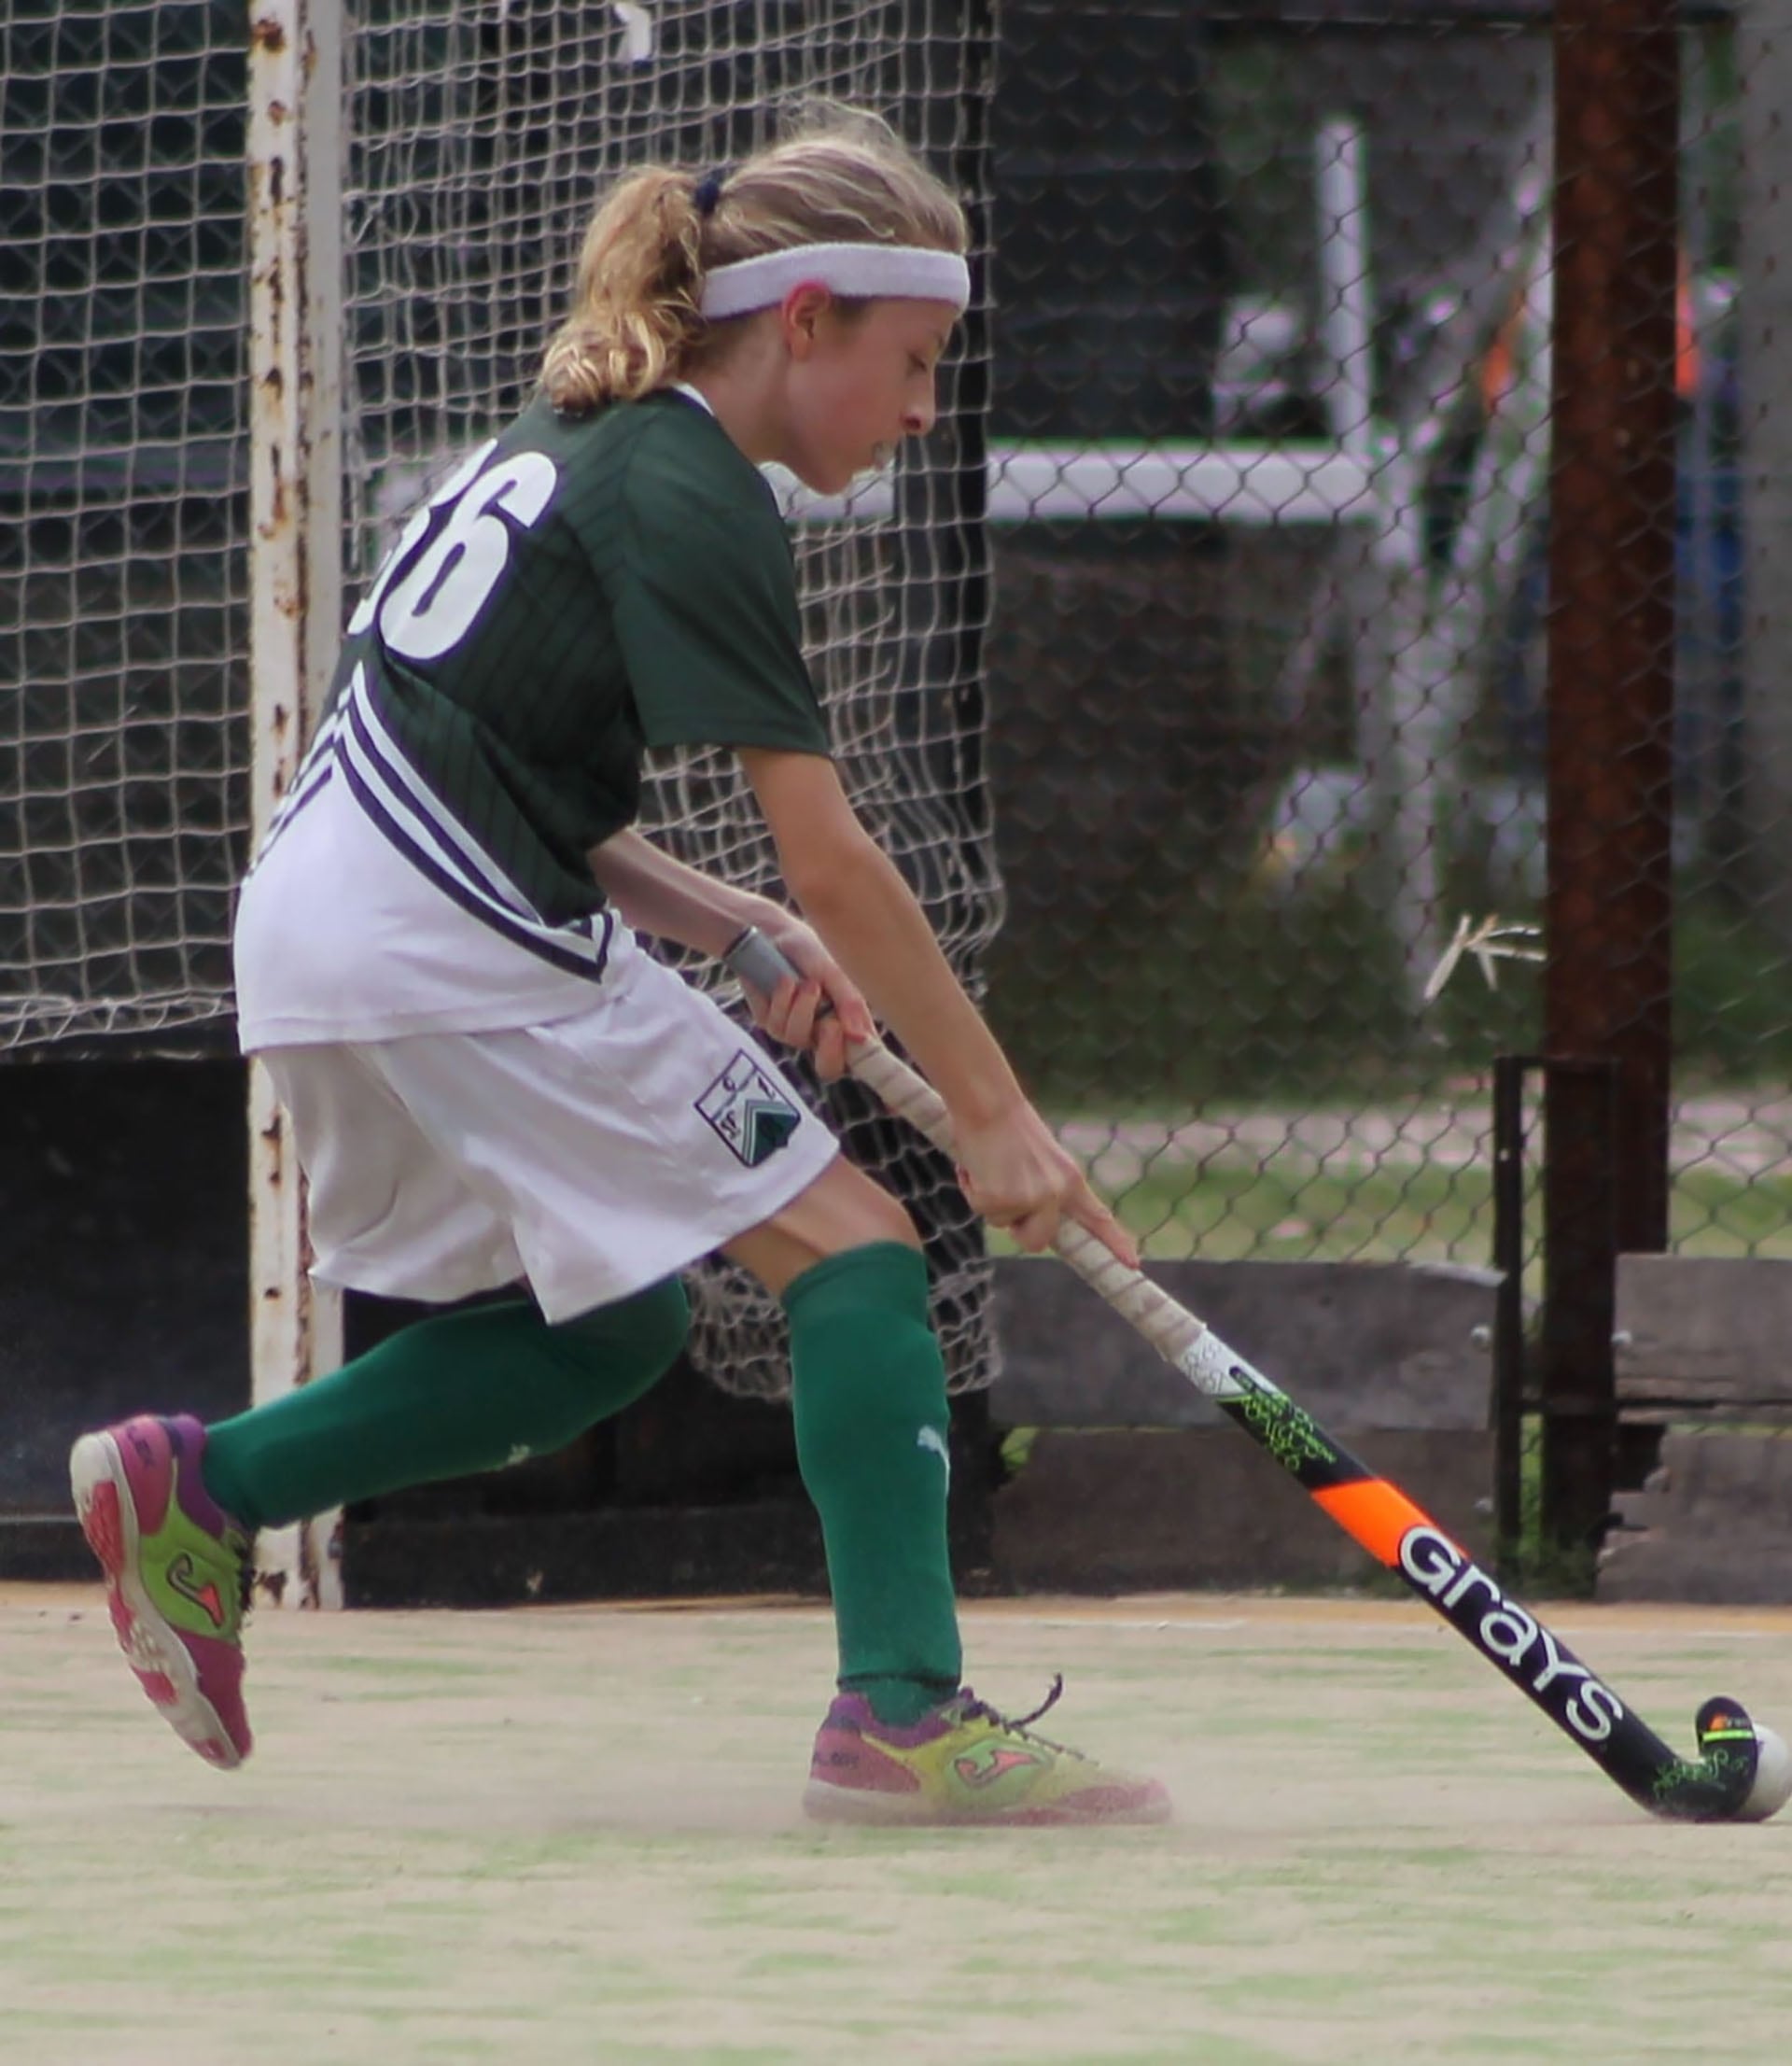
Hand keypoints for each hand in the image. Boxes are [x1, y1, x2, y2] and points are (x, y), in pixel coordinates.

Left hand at [743, 917, 875, 1079]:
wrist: (773, 933)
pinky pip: (777, 1026)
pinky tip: (785, 981)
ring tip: (807, 982)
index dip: (871, 1071)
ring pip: (799, 1039)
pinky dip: (783, 1001)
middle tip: (831, 1025)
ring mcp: (796, 1029)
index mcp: (849, 1022)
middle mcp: (824, 1031)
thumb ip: (850, 1005)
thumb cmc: (811, 949)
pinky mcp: (771, 1023)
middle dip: (829, 1049)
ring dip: (803, 1009)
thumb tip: (862, 1039)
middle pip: (829, 1068)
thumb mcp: (836, 973)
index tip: (879, 1083)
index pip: (864, 1059)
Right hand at [951, 1100, 1139, 1269]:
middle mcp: (1055, 1192)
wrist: (988, 1102)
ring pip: (1002, 1222)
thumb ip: (1047, 1188)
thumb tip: (1033, 1219)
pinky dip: (972, 1189)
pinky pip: (980, 1209)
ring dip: (990, 1200)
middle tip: (1003, 1200)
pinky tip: (976, 1164)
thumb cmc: (1008, 1126)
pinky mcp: (1000, 1199)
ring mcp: (1028, 1197)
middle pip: (1038, 1241)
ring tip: (989, 1166)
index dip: (1115, 1243)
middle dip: (1019, 1230)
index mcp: (1070, 1179)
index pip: (1097, 1217)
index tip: (1133, 1265)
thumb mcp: (1042, 1159)